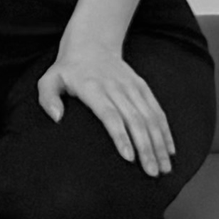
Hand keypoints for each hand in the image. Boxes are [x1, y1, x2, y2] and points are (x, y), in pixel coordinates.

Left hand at [39, 41, 174, 178]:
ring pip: (150, 118)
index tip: (129, 158)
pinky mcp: (143, 87)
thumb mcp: (49, 80)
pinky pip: (157, 111)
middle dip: (146, 148)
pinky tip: (170, 151)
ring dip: (160, 144)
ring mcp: (132, 87)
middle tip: (152, 173)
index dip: (121, 136)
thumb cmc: (67, 70)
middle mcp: (116, 87)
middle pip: (135, 121)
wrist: (92, 44)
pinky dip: (165, 131)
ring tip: (164, 169)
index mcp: (93, 88)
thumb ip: (47, 98)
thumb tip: (57, 118)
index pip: (110, 115)